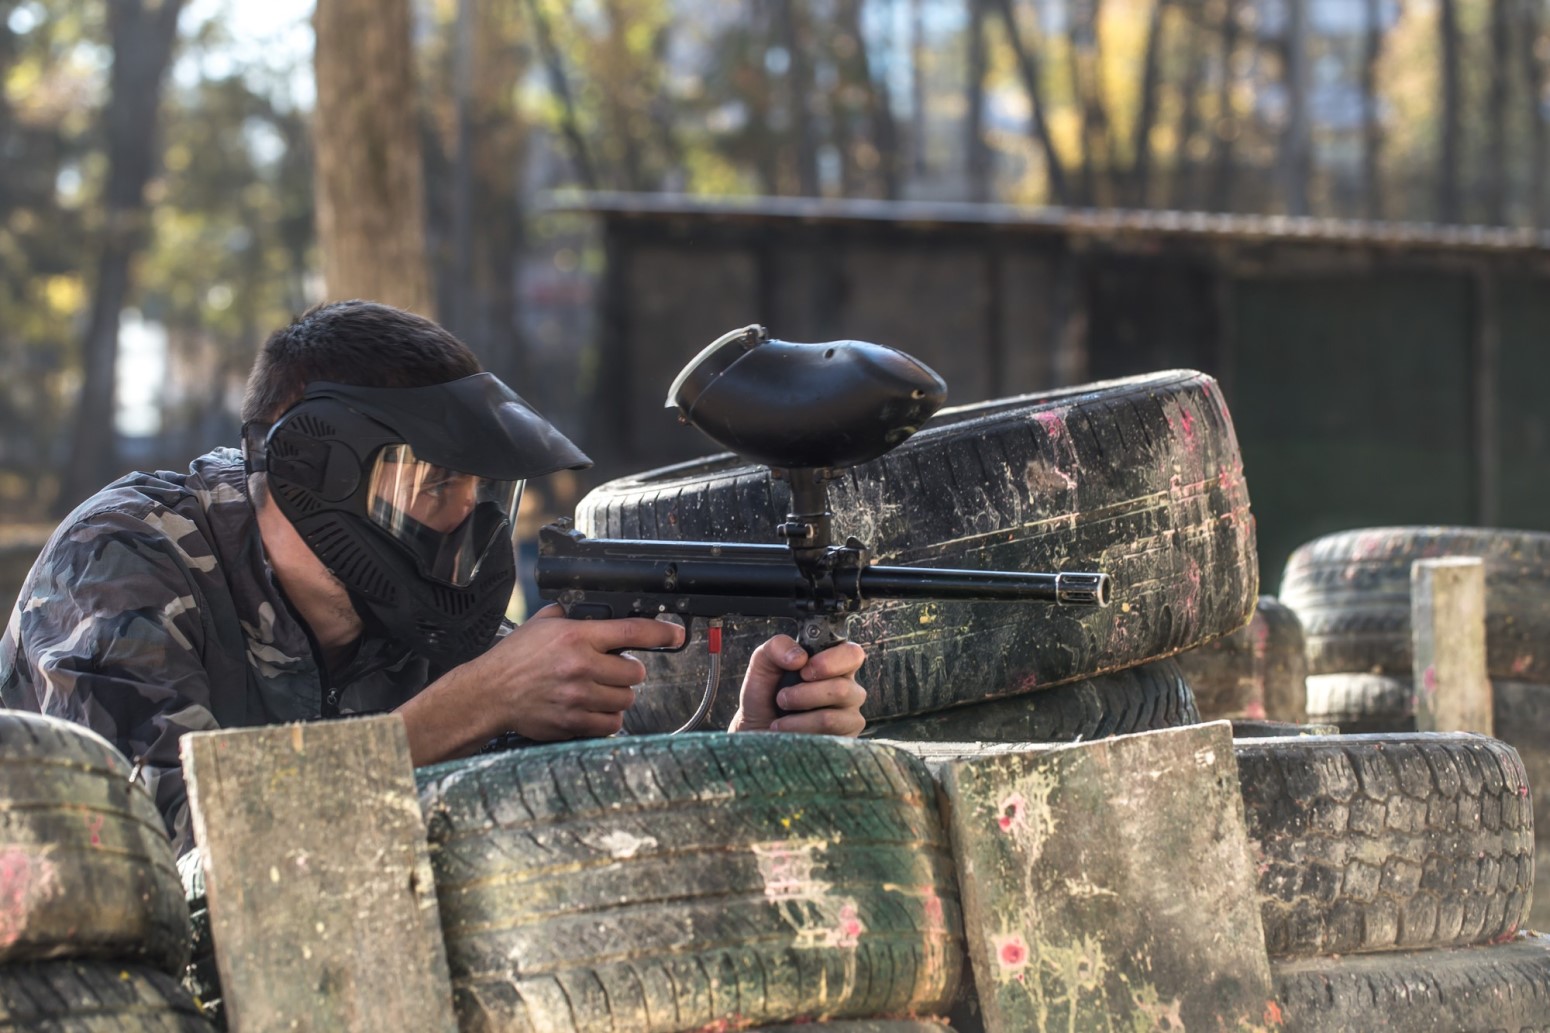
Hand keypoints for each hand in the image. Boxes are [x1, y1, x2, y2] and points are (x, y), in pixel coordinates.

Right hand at [398, 605, 682, 762]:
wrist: (489, 694)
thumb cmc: (514, 659)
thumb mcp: (543, 624)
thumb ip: (574, 616)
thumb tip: (601, 610)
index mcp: (577, 636)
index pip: (632, 632)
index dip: (661, 634)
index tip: (676, 635)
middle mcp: (581, 666)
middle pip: (635, 673)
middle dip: (628, 671)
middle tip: (611, 670)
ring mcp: (579, 697)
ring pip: (626, 699)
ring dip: (617, 695)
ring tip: (597, 690)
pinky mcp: (574, 722)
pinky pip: (611, 723)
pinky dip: (607, 718)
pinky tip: (592, 708)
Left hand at [729, 635, 866, 736]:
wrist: (756, 729)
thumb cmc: (765, 695)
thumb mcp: (764, 662)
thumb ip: (778, 646)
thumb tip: (801, 657)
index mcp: (834, 664)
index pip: (852, 654)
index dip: (831, 660)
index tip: (803, 669)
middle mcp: (848, 689)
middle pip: (843, 688)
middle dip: (806, 692)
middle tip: (783, 695)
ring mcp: (848, 716)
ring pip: (833, 715)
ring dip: (799, 709)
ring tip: (781, 710)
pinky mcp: (843, 739)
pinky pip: (828, 731)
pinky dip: (799, 727)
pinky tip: (785, 728)